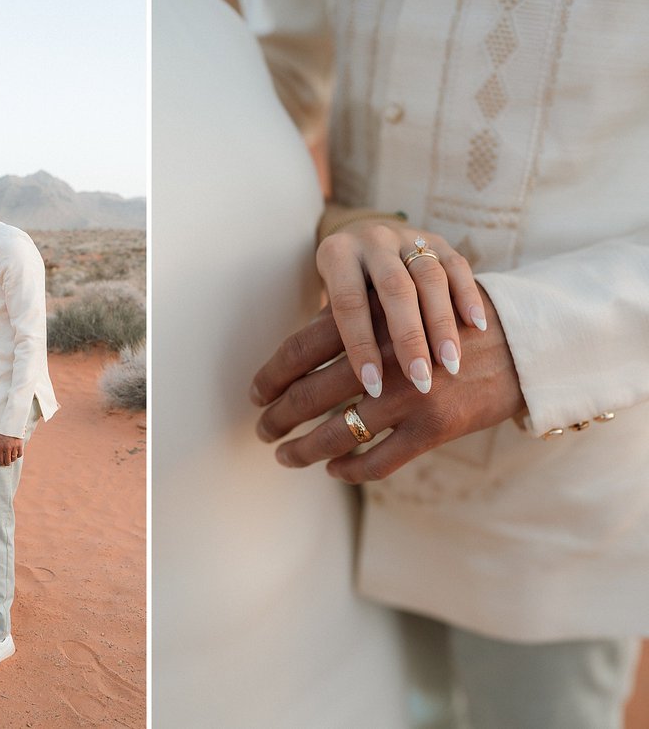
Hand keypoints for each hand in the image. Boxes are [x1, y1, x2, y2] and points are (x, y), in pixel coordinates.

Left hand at [0, 433, 23, 466]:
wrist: (11, 424)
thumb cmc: (3, 432)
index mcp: (0, 447)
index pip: (0, 459)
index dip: (1, 463)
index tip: (2, 464)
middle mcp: (7, 448)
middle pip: (7, 461)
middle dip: (7, 463)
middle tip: (7, 463)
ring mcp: (14, 447)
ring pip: (14, 458)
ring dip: (12, 460)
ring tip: (11, 459)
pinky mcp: (20, 445)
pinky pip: (19, 454)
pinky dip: (18, 456)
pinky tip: (16, 454)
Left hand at [250, 288, 524, 482]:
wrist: (522, 342)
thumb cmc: (448, 321)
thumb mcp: (400, 306)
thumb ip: (354, 324)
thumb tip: (298, 353)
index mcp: (369, 319)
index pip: (298, 350)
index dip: (269, 375)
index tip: (254, 393)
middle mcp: (384, 357)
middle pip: (308, 394)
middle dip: (277, 417)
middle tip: (262, 429)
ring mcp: (409, 396)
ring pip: (336, 434)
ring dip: (303, 449)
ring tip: (286, 455)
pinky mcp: (434, 427)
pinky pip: (376, 460)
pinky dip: (349, 469)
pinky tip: (335, 470)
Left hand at [316, 208, 486, 397]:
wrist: (364, 240)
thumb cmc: (342, 289)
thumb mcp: (328, 303)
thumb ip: (333, 333)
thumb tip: (338, 392)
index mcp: (337, 254)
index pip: (349, 303)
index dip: (360, 344)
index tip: (373, 386)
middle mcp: (372, 239)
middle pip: (394, 289)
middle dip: (408, 337)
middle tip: (420, 381)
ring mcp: (408, 237)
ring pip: (430, 278)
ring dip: (442, 323)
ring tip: (450, 364)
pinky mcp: (439, 240)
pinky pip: (458, 266)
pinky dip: (467, 296)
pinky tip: (477, 327)